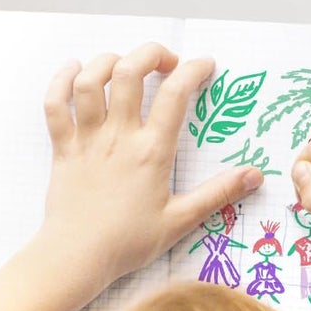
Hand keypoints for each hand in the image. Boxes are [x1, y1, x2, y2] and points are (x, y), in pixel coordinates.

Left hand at [37, 43, 263, 292]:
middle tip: (165, 61)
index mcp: (151, 151)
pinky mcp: (62, 147)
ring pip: (90, 81)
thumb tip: (255, 175)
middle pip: (129, 72)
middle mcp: (118, 136)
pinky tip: (74, 70)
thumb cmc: (128, 242)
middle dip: (150, 53)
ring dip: (107, 61)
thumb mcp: (180, 220)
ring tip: (124, 64)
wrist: (76, 257)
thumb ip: (219, 193)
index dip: (193, 70)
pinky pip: (55, 104)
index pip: (175, 94)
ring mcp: (87, 139)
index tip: (204, 65)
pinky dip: (61, 80)